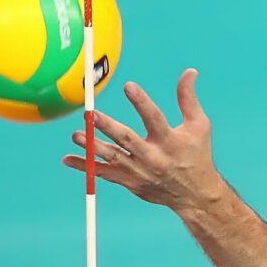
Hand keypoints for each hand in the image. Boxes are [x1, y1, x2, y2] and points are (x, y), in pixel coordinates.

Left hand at [62, 69, 229, 211]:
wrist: (193, 195)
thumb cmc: (197, 155)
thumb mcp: (199, 126)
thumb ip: (188, 99)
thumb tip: (189, 71)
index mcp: (170, 141)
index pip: (154, 119)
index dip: (141, 102)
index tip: (129, 86)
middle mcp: (153, 158)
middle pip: (127, 140)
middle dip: (107, 127)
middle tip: (90, 115)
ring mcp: (139, 172)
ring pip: (112, 158)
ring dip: (92, 147)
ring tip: (76, 135)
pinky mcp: (130, 182)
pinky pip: (103, 174)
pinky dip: (85, 167)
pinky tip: (68, 159)